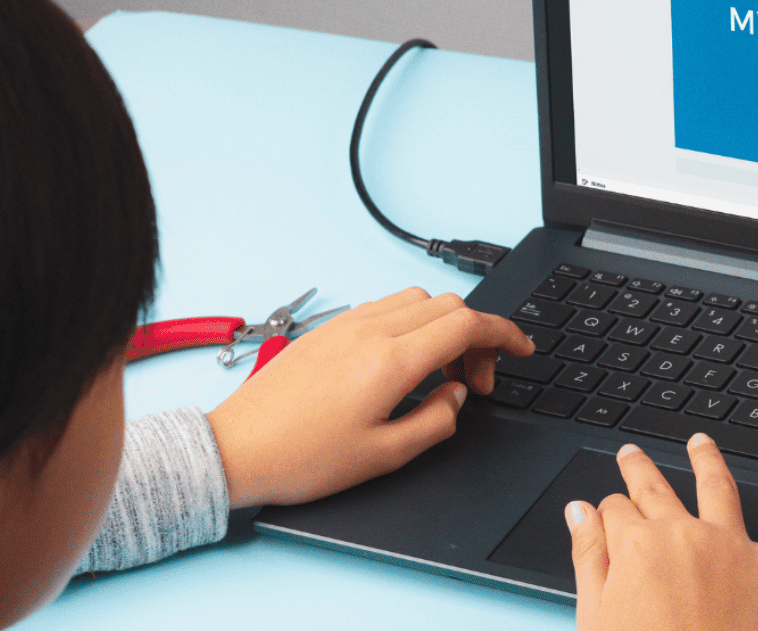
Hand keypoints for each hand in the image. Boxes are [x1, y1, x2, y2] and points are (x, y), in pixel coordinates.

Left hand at [204, 287, 533, 507]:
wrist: (236, 449)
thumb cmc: (301, 457)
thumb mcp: (385, 455)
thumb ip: (436, 420)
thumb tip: (455, 394)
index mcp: (391, 361)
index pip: (467, 325)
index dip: (505, 334)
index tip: (521, 350)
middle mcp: (370, 332)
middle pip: (448, 306)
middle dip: (476, 337)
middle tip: (474, 381)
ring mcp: (345, 326)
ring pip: (417, 301)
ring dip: (443, 327)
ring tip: (438, 372)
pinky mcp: (327, 331)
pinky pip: (385, 309)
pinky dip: (412, 325)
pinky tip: (403, 363)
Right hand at [569, 439, 757, 630]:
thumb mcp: (594, 614)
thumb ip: (588, 557)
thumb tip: (580, 511)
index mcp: (637, 546)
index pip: (616, 509)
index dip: (608, 512)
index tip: (604, 516)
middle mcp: (685, 535)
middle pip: (658, 489)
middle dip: (641, 469)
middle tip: (632, 454)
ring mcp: (731, 549)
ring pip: (721, 487)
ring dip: (710, 459)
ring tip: (701, 442)